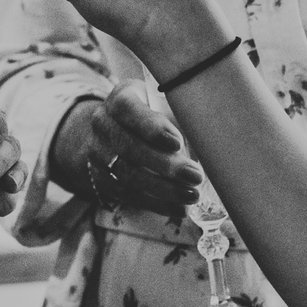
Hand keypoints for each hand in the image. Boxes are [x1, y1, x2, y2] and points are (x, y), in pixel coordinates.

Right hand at [53, 83, 201, 217]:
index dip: (151, 127)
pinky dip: (155, 203)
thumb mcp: (162, 103)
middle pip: (128, 147)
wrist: (113, 128)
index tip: (176, 142)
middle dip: (164, 165)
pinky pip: (126, 195)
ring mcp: (97, 153)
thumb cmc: (151, 113)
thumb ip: (179, 117)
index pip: (128, 108)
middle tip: (195, 176)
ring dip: (162, 189)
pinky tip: (178, 207)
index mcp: (120, 98)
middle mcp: (103, 124)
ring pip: (126, 175)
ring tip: (191, 195)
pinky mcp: (101, 178)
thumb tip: (208, 141)